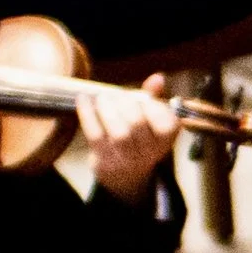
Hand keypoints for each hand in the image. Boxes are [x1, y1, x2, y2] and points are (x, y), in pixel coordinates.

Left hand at [72, 72, 178, 202]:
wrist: (123, 174)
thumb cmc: (138, 136)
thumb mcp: (149, 118)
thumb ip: (153, 97)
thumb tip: (158, 78)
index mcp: (165, 140)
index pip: (167, 125)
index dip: (154, 107)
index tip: (143, 101)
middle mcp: (149, 153)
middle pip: (137, 124)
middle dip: (125, 102)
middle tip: (117, 96)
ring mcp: (127, 160)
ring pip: (119, 133)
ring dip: (107, 108)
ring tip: (103, 98)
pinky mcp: (105, 162)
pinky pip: (95, 135)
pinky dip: (87, 113)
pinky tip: (84, 99)